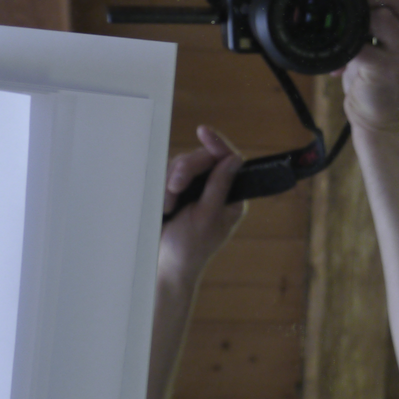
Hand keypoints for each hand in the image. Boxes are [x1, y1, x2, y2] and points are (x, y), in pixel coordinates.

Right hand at [158, 125, 247, 288]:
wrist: (164, 266)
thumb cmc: (188, 248)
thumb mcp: (206, 217)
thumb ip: (220, 187)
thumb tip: (235, 159)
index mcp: (230, 196)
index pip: (228, 161)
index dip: (216, 144)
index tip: (203, 131)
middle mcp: (215, 190)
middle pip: (202, 159)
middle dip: (185, 171)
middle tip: (174, 188)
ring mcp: (195, 190)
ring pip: (183, 165)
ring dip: (172, 182)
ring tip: (167, 206)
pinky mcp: (176, 192)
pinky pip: (168, 175)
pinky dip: (163, 187)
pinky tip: (163, 205)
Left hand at [334, 0, 398, 135]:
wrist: (379, 123)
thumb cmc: (374, 84)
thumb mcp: (379, 47)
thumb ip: (370, 22)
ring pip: (387, 16)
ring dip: (360, 12)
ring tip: (344, 21)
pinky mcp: (390, 72)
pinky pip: (365, 46)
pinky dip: (347, 45)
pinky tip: (339, 53)